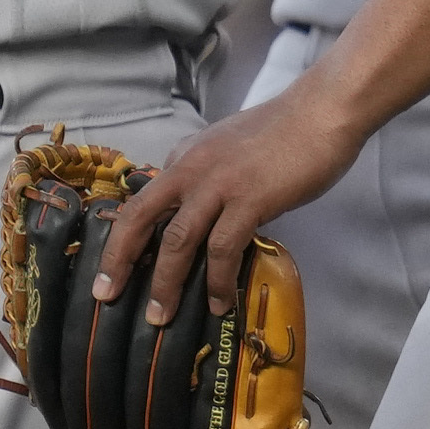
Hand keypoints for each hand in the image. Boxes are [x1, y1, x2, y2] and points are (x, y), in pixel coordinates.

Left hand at [101, 83, 368, 325]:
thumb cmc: (284, 130)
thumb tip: (197, 205)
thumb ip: (205, 172)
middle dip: (118, 261)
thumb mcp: (226, 145)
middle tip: (107, 295)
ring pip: (177, 240)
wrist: (322, 112)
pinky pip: (224, 247)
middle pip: (141, 219)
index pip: (141, 201)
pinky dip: (219, 279)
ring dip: (166, 282)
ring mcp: (218, 185)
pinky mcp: (250, 200)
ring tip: (161, 316)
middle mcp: (190, 170)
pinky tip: (220, 302)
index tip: (110, 269)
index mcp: (183, 158)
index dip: (120, 238)